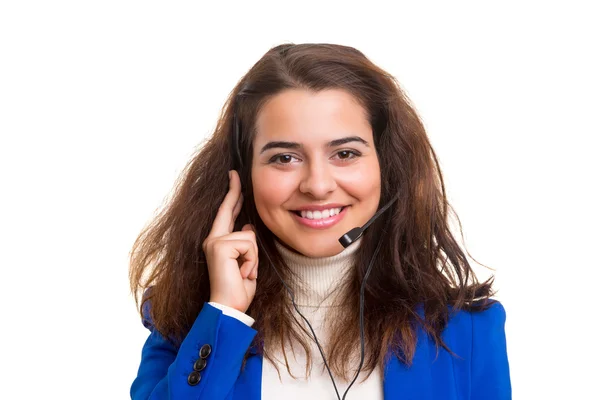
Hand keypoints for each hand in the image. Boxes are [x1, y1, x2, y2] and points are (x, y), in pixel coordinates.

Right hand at [203, 170, 257, 312]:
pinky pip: (249, 245)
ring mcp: (215, 241)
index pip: (227, 214)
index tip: (234, 179)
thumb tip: (248, 227)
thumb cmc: (238, 289)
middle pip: (228, 209)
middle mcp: (213, 239)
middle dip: (233, 191)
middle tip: (234, 173)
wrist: (228, 307)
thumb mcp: (247, 263)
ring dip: (254, 258)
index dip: (232, 196)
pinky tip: (243, 273)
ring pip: (249, 237)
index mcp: (218, 243)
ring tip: (245, 273)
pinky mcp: (220, 246)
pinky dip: (252, 262)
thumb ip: (245, 245)